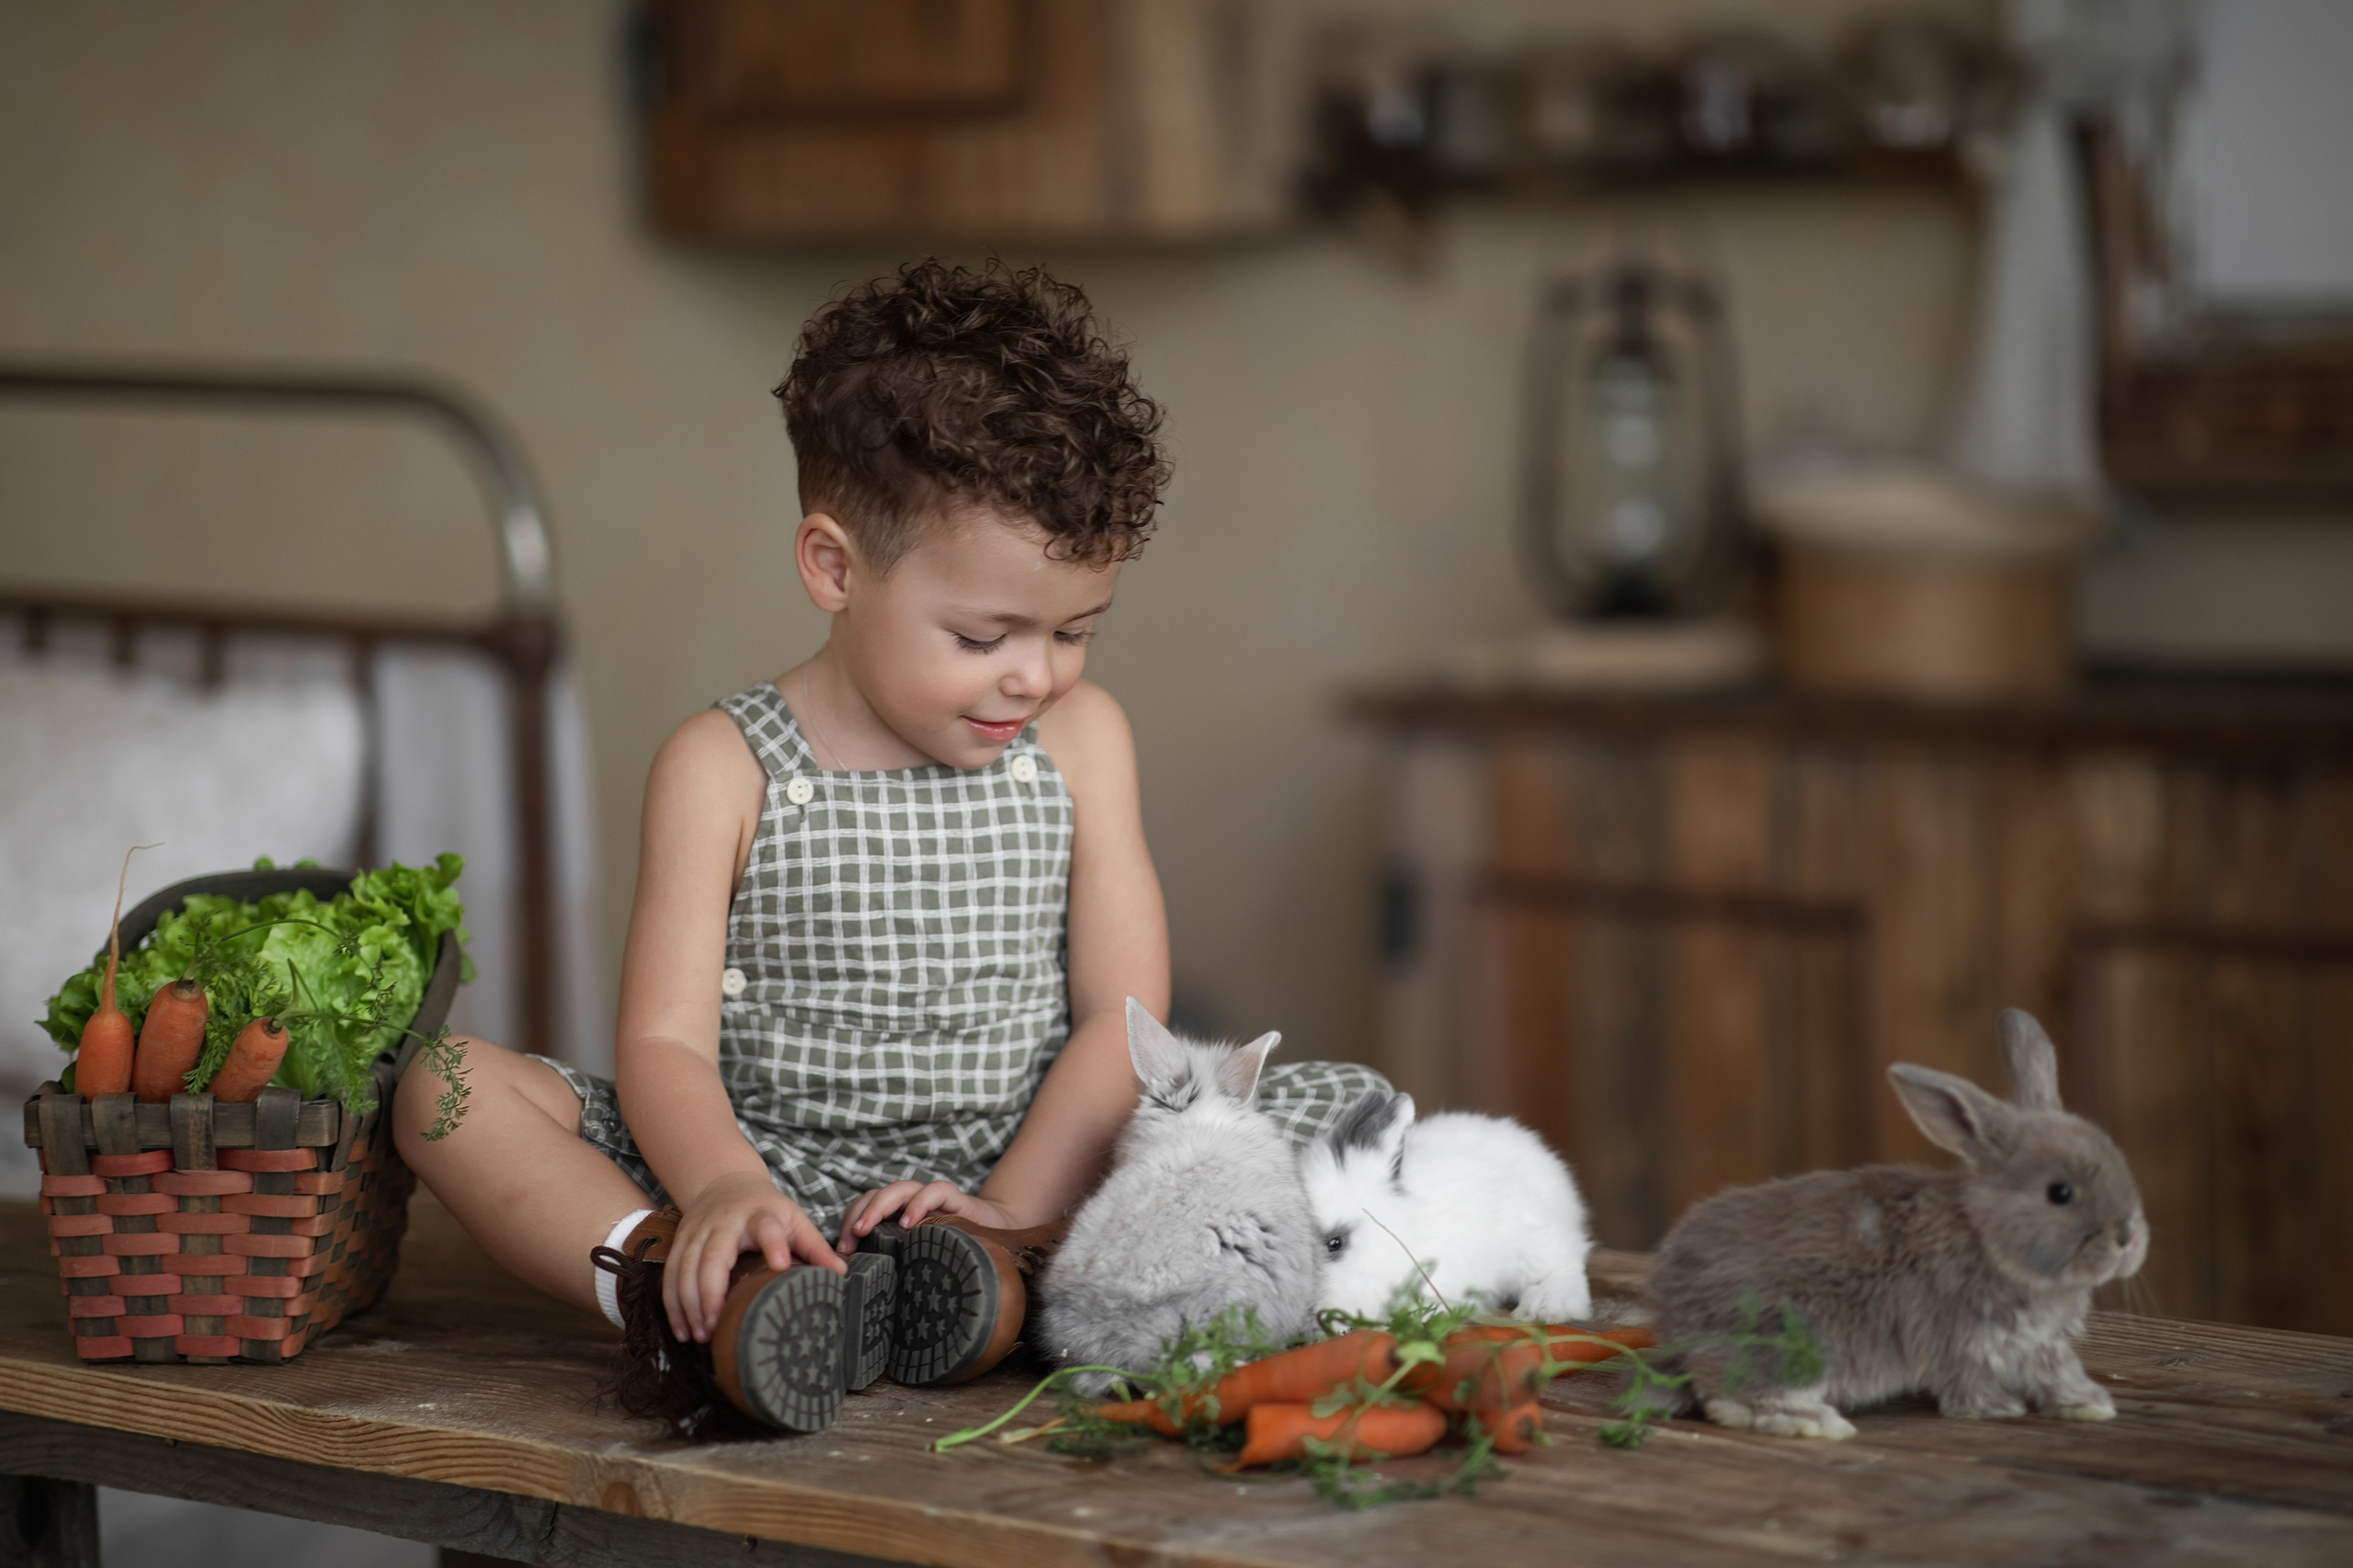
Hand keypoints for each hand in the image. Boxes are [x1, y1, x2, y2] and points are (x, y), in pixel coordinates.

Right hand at [668, 1170, 842, 1343]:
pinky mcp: (680, 1241)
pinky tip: (682, 1329)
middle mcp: (724, 1222)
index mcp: (759, 1214)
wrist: (725, 1183)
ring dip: (689, 1304)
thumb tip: (842, 1275)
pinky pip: (670, 1274)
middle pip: (713, 1256)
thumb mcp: (794, 1219)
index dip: (774, 1244)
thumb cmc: (766, 1208)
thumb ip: (815, 1247)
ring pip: (685, 1268)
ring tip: (700, 1336)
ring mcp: (698, 1231)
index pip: (766, 1228)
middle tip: (716, 1326)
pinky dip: (673, 1304)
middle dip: (711, 1293)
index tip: (780, 1264)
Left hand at [837, 1180, 1016, 1252]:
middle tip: (846, 1243)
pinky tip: (907, 1223)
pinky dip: (917, 1204)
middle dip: (856, 1215)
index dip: (847, 1224)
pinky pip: (933, 1192)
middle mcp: (910, 1202)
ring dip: (877, 1206)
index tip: (841, 1252)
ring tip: (865, 1228)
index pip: (863, 1209)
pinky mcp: (953, 1198)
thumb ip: (897, 1263)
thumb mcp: (919, 1259)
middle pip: (874, 1196)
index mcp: (896, 1215)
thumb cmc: (953, 1251)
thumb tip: (863, 1291)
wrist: (997, 1235)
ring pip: (898, 1189)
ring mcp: (930, 1198)